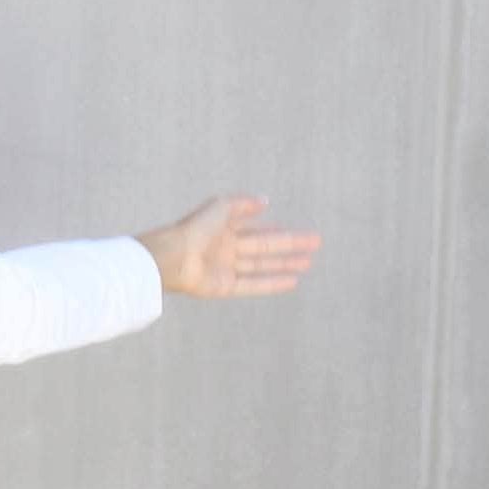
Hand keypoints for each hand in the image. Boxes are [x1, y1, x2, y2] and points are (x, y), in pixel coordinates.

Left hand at [135, 194, 321, 298]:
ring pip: (262, 267)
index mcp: (224, 229)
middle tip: (315, 244)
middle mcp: (227, 250)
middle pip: (264, 248)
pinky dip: (272, 283)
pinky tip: (292, 281)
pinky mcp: (224, 287)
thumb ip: (242, 203)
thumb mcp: (220, 206)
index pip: (255, 230)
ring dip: (286, 264)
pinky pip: (253, 285)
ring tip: (309, 263)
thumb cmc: (193, 228)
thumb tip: (265, 201)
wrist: (172, 256)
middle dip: (290, 246)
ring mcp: (226, 269)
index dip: (275, 230)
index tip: (294, 231)